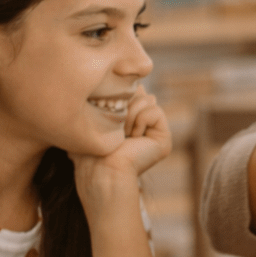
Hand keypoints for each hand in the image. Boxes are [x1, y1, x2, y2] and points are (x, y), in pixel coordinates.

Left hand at [72, 87, 170, 212]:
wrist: (102, 170)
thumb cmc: (91, 151)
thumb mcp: (95, 119)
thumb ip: (110, 99)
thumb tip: (131, 86)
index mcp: (128, 121)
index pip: (128, 91)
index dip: (117, 97)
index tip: (105, 118)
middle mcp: (143, 126)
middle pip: (139, 91)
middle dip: (123, 105)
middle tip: (115, 129)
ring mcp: (154, 132)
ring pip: (147, 99)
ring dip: (129, 116)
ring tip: (123, 136)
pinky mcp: (164, 138)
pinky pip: (154, 110)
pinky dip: (140, 122)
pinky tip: (134, 139)